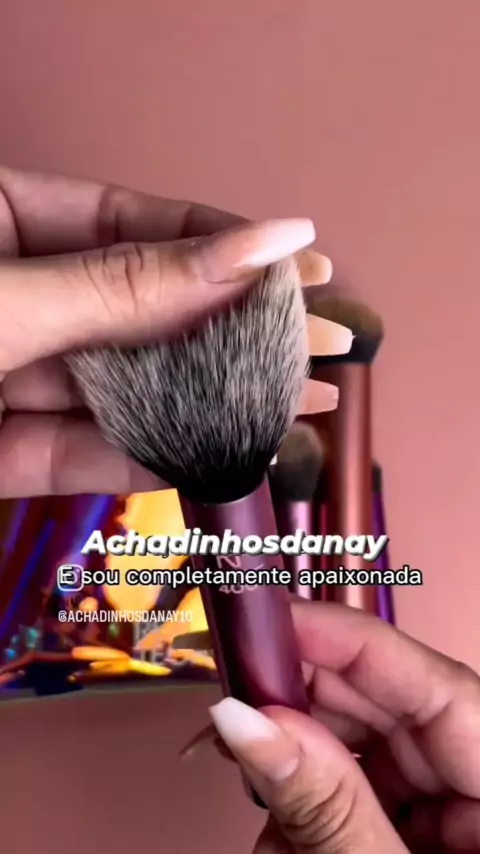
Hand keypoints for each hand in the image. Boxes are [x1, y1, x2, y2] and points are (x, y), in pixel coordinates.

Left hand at [0, 166, 333, 497]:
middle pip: (136, 312)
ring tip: (296, 404)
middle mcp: (17, 299)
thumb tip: (255, 250)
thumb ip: (125, 288)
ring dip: (203, 404)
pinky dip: (143, 460)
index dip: (217, 244)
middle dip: (228, 331)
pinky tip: (218, 455)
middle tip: (321, 342)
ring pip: (116, 390)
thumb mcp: (10, 300)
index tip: (299, 261)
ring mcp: (7, 377)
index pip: (127, 224)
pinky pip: (76, 455)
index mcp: (2, 223)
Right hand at [186, 601, 479, 851]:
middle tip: (232, 710)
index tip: (266, 621)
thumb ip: (325, 805)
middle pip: (381, 710)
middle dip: (299, 713)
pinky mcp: (412, 834)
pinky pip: (349, 797)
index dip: (345, 640)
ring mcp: (444, 813)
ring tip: (263, 822)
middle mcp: (476, 785)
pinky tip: (284, 846)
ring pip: (353, 753)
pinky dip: (302, 817)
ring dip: (291, 780)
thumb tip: (246, 721)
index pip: (431, 680)